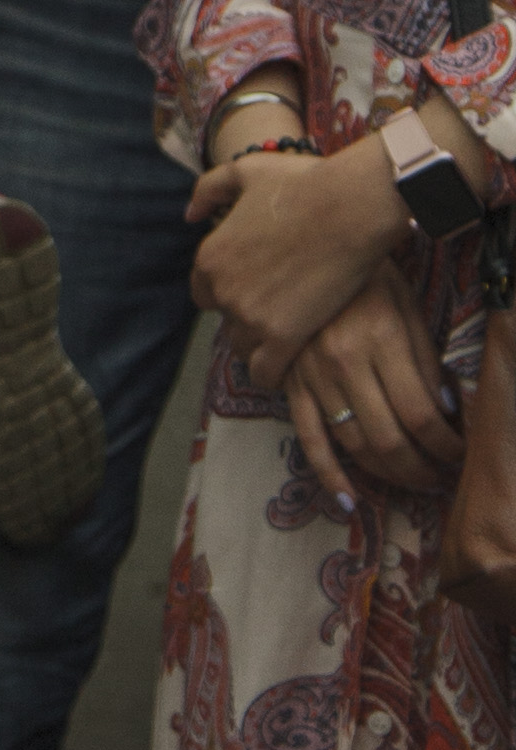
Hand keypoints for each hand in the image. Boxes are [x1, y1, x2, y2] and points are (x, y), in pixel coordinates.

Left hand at [186, 139, 408, 392]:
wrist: (350, 206)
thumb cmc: (302, 184)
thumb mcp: (244, 172)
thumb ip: (208, 190)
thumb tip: (189, 215)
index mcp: (210, 257)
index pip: (203, 292)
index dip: (228, 292)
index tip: (254, 290)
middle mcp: (223, 290)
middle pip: (225, 322)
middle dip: (247, 319)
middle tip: (278, 312)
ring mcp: (252, 316)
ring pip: (244, 350)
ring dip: (261, 347)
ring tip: (287, 338)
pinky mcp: (284, 337)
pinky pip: (267, 374)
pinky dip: (275, 374)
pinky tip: (292, 364)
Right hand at [272, 262, 459, 511]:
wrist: (302, 248)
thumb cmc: (365, 277)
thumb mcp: (406, 305)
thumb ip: (425, 358)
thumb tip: (447, 411)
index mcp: (381, 339)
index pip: (422, 414)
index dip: (447, 444)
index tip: (460, 452)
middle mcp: (345, 362)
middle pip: (390, 439)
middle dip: (422, 469)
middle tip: (440, 477)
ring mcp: (312, 375)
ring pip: (354, 445)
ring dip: (388, 474)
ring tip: (411, 481)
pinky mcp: (289, 383)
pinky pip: (308, 438)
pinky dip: (329, 475)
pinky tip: (349, 502)